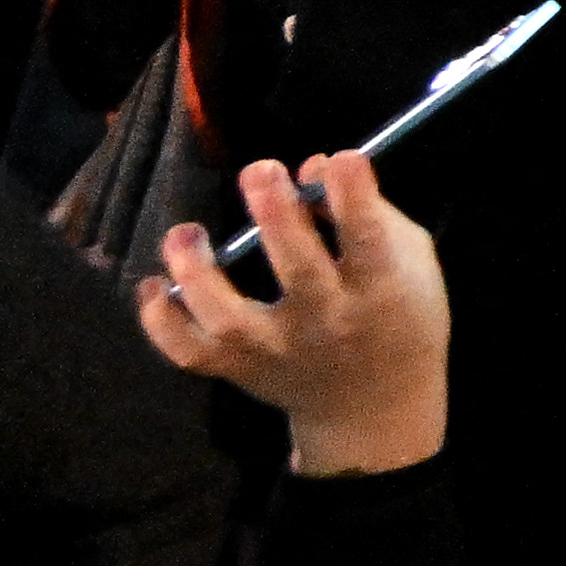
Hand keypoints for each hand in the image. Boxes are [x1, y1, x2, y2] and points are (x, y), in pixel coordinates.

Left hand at [135, 153, 451, 478]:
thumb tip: (310, 166)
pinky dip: (160, 324)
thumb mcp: (412, 262)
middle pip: (297, 270)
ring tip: (185, 233)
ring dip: (197, 273)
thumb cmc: (400, 316)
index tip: (339, 159)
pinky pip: (189, 352)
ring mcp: (277, 350)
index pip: (369, 240)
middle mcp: (327, 322)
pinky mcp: (239, 370)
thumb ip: (370, 212)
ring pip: (227, 318)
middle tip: (260, 170)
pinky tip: (152, 286)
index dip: (354, 197)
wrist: (374, 406)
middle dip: (276, 216)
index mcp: (380, 290)